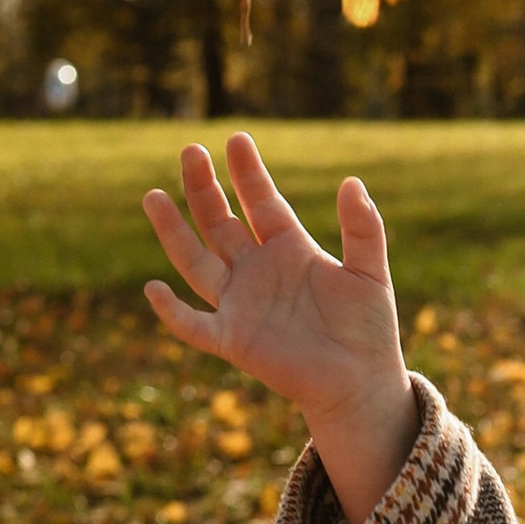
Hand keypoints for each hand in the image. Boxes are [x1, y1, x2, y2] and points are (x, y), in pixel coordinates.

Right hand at [140, 130, 421, 523]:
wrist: (363, 383)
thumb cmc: (368, 329)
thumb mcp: (371, 272)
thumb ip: (364, 229)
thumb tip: (353, 183)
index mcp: (289, 249)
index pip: (262, 203)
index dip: (248, 173)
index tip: (236, 140)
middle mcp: (257, 271)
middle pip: (221, 223)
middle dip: (204, 189)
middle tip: (191, 152)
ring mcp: (241, 304)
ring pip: (197, 261)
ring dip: (174, 231)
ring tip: (153, 195)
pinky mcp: (234, 340)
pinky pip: (195, 325)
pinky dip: (173, 312)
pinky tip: (154, 289)